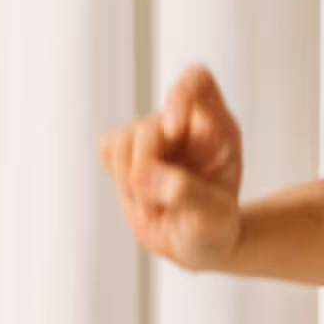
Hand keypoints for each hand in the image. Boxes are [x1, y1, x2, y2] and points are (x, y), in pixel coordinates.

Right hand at [100, 65, 244, 271]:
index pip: (196, 82)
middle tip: (150, 201)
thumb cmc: (213, 226)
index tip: (174, 129)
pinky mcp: (129, 154)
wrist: (197, 241)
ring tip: (148, 204)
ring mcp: (154, 138)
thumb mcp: (212, 217)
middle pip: (149, 124)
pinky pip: (108, 148)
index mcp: (215, 129)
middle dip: (143, 163)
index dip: (180, 94)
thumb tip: (140, 175)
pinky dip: (114, 172)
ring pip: (123, 137)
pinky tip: (134, 192)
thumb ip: (185, 192)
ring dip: (126, 175)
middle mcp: (183, 126)